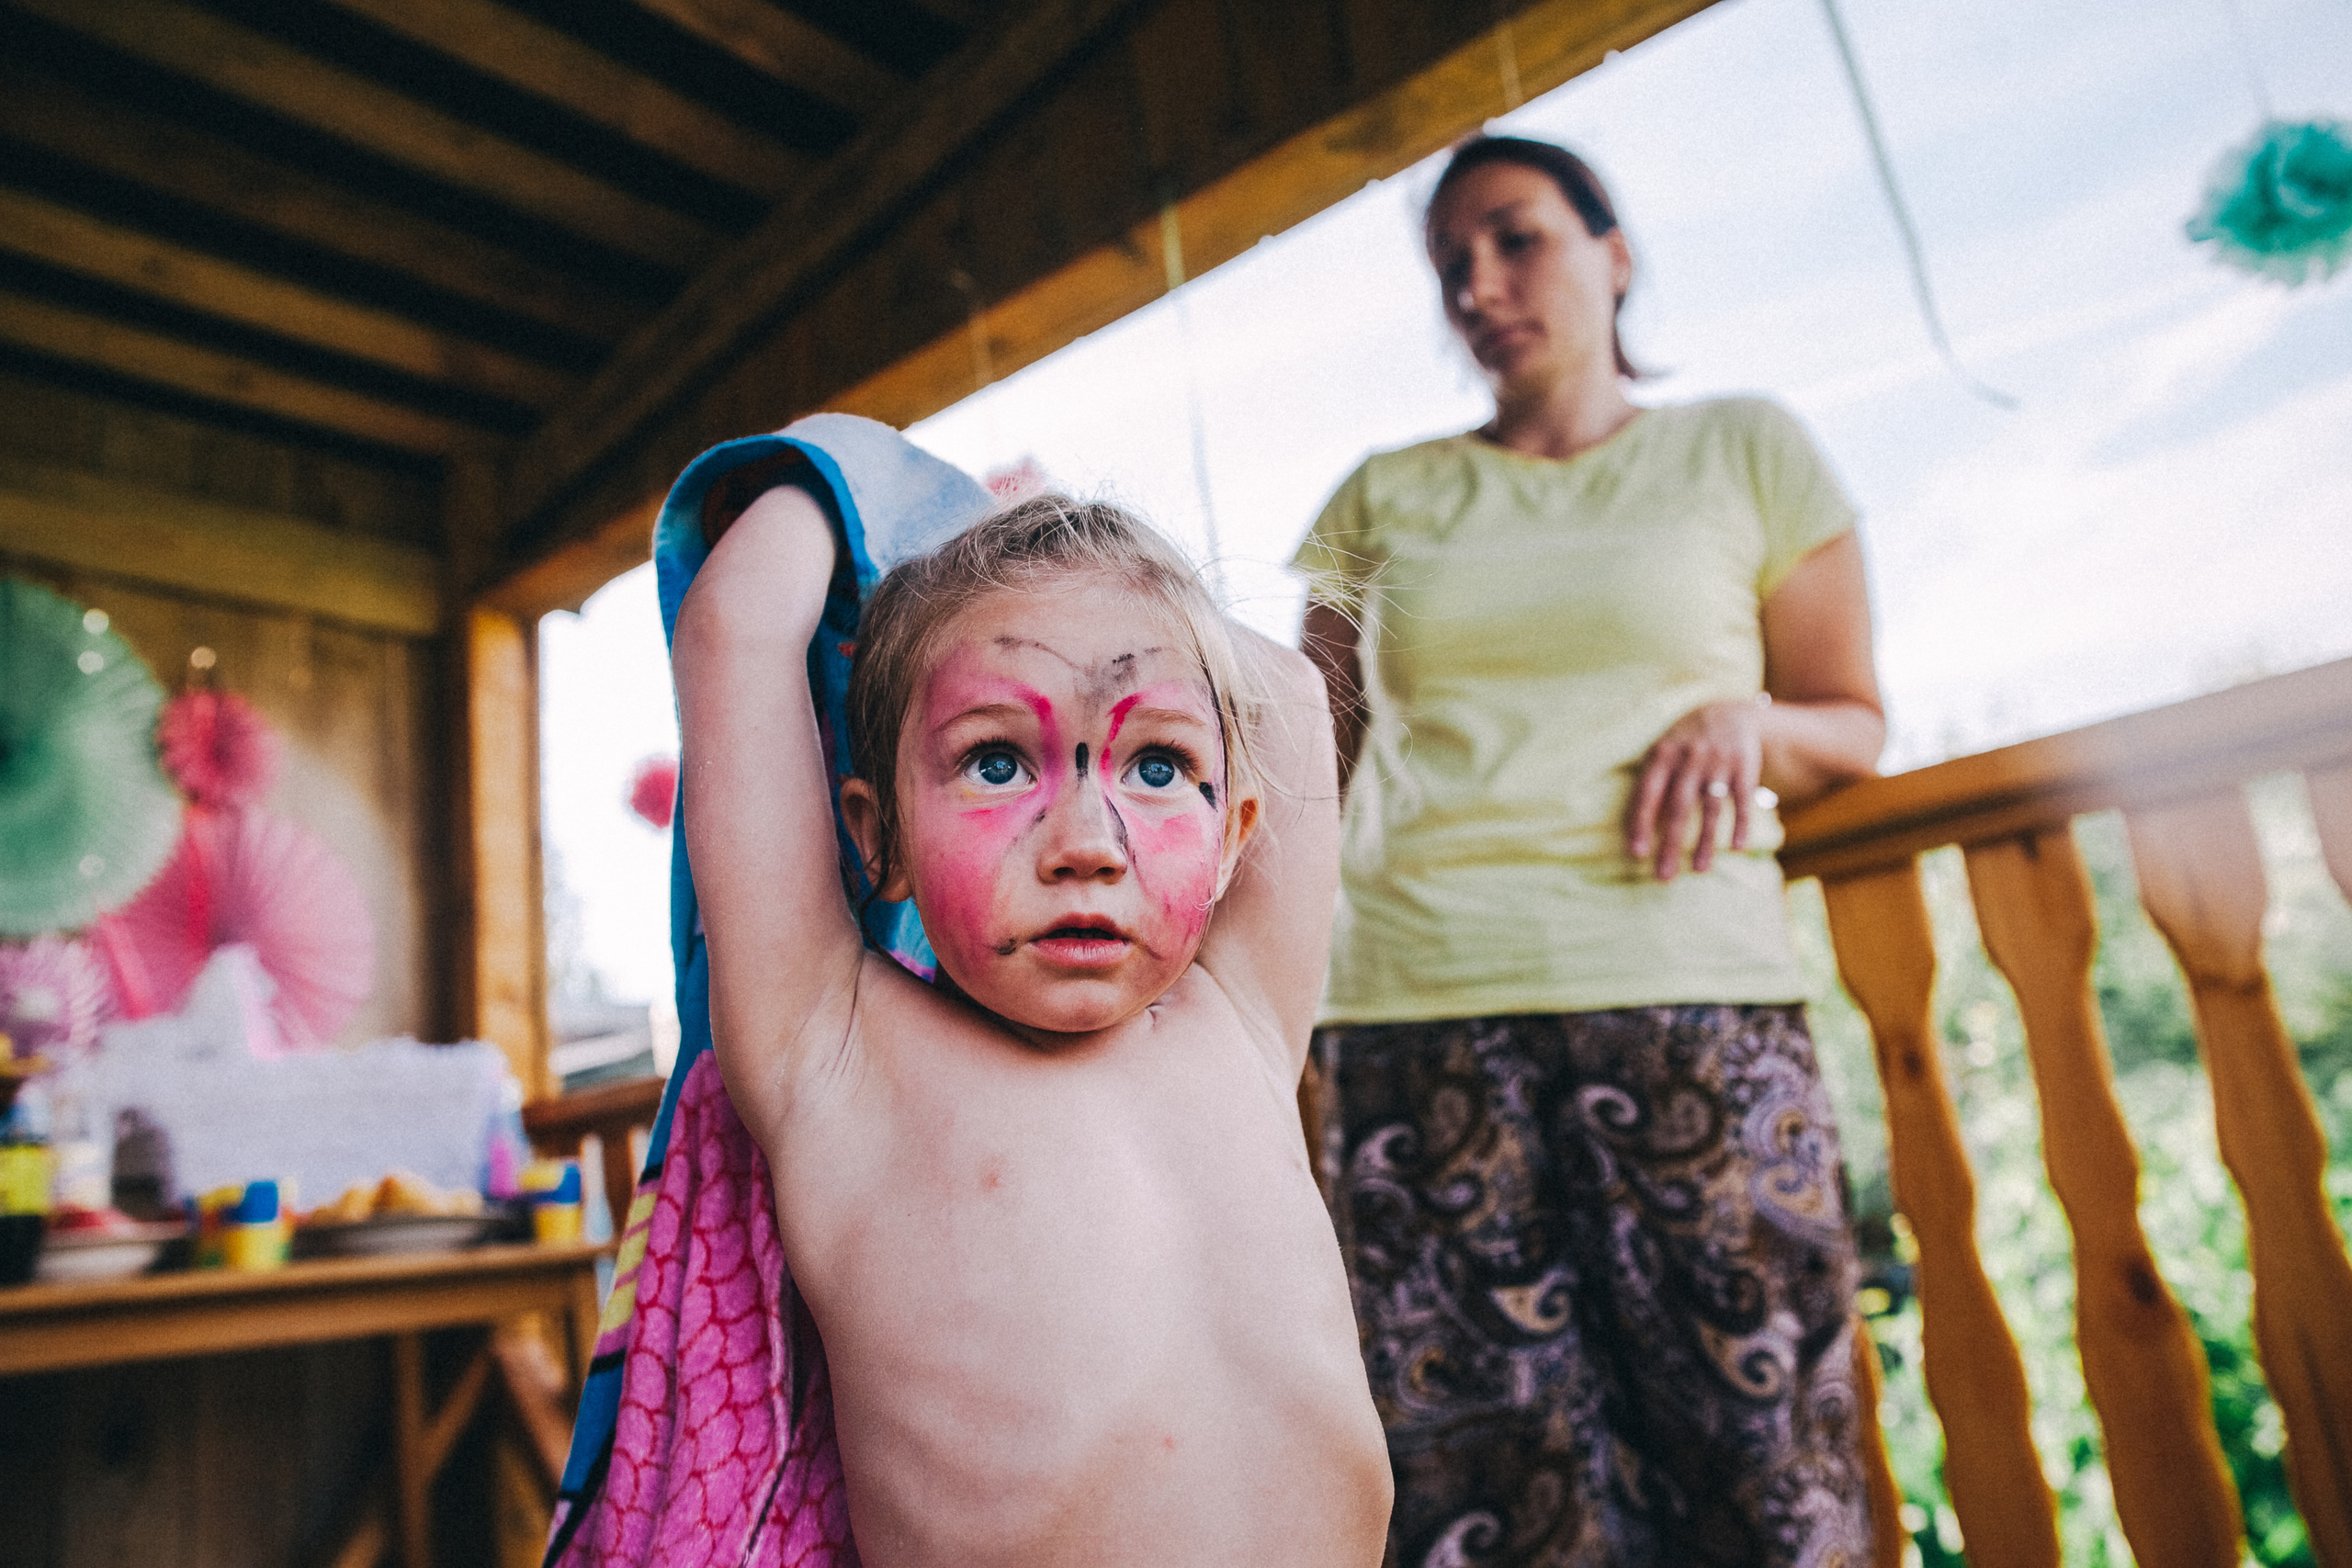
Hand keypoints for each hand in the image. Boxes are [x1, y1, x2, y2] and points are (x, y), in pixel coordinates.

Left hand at [1626, 698, 1763, 879]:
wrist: (1728, 712)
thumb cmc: (1683, 744)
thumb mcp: (1661, 754)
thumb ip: (1649, 786)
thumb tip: (1631, 830)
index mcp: (1662, 756)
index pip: (1648, 794)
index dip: (1641, 824)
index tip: (1637, 854)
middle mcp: (1689, 759)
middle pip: (1678, 809)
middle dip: (1671, 845)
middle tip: (1664, 877)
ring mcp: (1718, 764)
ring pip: (1711, 809)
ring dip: (1705, 843)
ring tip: (1699, 871)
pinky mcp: (1744, 768)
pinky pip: (1742, 801)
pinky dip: (1741, 825)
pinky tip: (1736, 848)